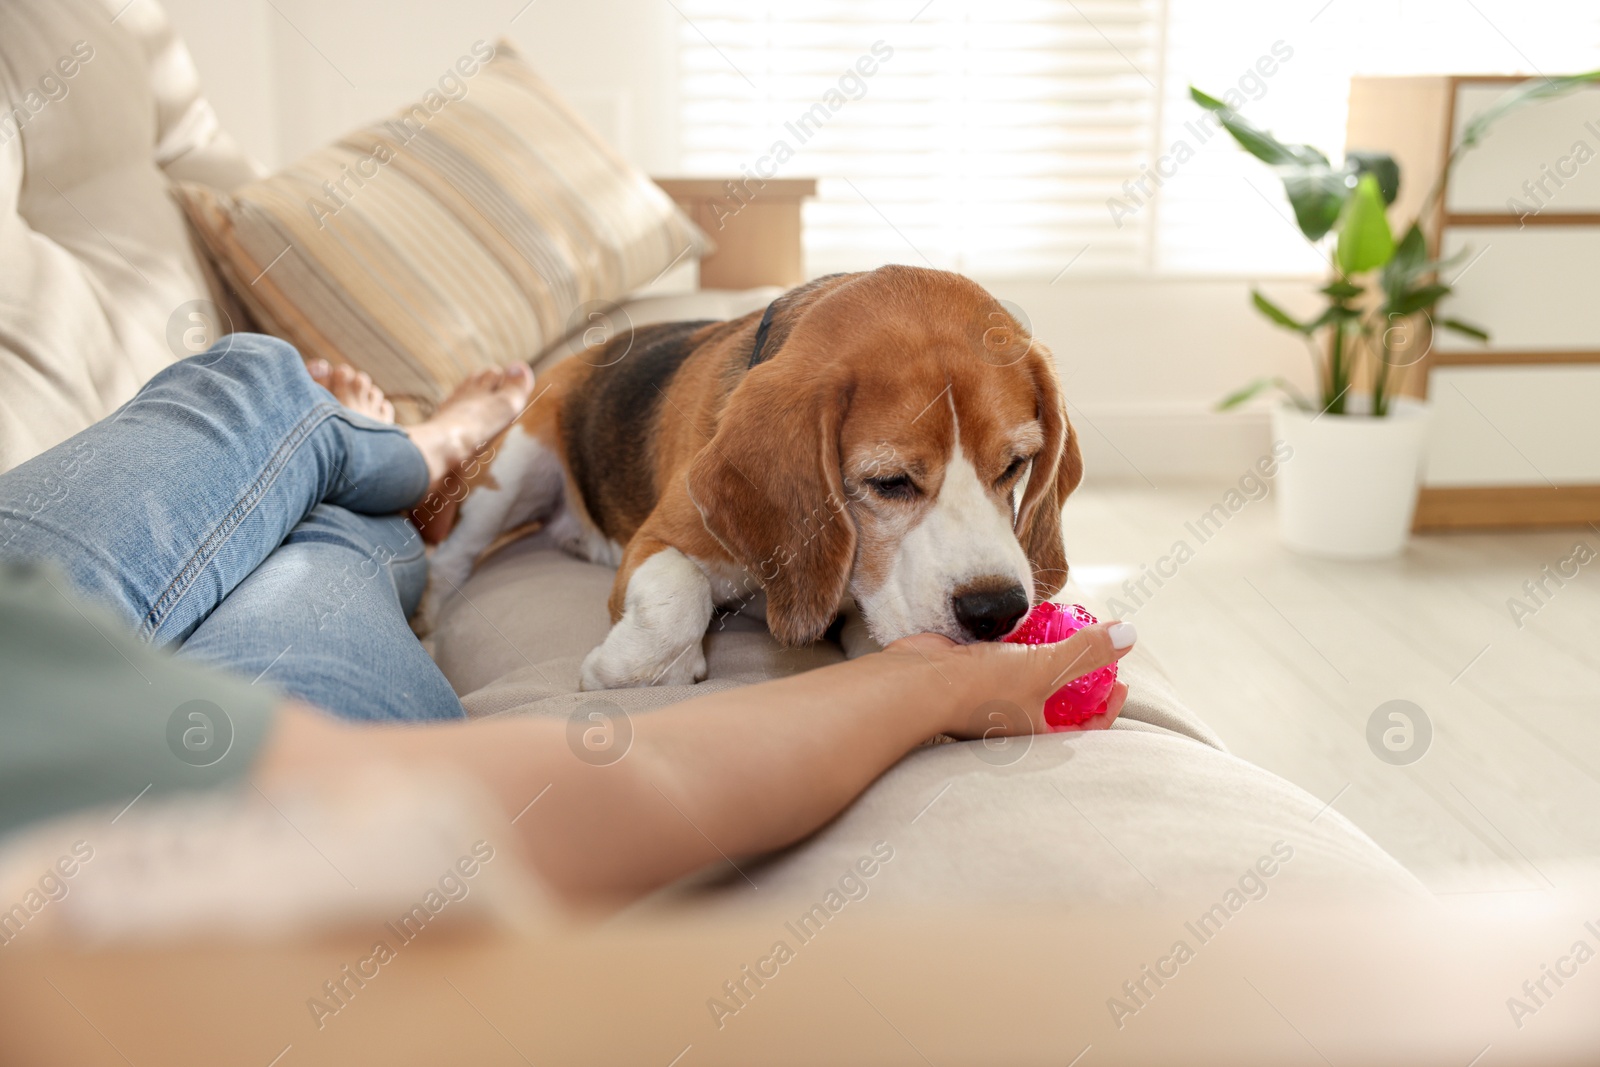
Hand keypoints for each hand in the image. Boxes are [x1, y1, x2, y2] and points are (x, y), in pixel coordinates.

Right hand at [883, 621, 1135, 738]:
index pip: (1085, 729)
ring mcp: (992, 699)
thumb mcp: (1045, 667)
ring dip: (1047, 656)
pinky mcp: (973, 677)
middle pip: (1059, 702)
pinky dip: (1019, 645)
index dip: (1109, 706)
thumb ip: (1086, 651)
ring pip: (1031, 678)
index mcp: (1036, 734)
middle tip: (1093, 649)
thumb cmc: (981, 687)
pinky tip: (1026, 624)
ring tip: (1063, 631)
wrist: (918, 682)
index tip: (1121, 680)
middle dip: (1079, 676)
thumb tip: (1129, 634)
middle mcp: (1014, 722)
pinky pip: (1006, 661)